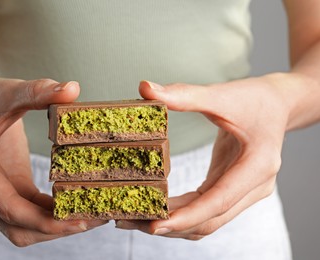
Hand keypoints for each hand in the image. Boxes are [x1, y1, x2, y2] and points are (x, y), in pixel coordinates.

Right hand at [0, 70, 106, 245]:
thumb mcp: (9, 91)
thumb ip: (38, 91)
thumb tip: (73, 89)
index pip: (10, 208)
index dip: (46, 220)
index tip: (79, 221)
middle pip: (15, 227)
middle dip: (53, 229)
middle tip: (92, 221)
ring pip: (20, 226)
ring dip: (52, 227)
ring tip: (88, 217)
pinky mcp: (2, 188)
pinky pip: (25, 211)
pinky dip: (48, 215)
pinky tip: (73, 204)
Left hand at [116, 73, 293, 239]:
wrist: (278, 104)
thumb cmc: (254, 98)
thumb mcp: (221, 95)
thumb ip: (184, 95)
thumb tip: (144, 88)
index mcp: (257, 166)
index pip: (219, 201)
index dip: (187, 216)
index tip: (156, 225)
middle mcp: (255, 186)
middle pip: (210, 220)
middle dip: (171, 225)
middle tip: (130, 222)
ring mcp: (246, 192)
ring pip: (207, 221)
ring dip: (174, 224)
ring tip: (137, 219)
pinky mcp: (234, 189)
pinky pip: (206, 209)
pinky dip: (182, 213)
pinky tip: (157, 208)